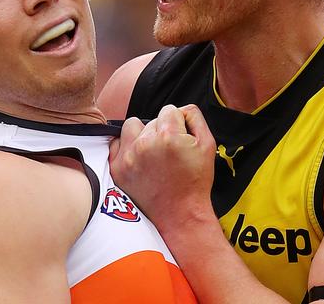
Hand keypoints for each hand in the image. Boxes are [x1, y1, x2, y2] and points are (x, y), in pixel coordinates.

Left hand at [109, 104, 216, 232]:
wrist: (180, 214)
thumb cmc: (195, 182)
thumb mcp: (208, 144)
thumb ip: (194, 117)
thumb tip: (181, 109)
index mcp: (168, 136)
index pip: (169, 110)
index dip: (178, 123)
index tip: (180, 139)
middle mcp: (145, 144)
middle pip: (151, 119)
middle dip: (161, 130)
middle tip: (169, 152)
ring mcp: (128, 157)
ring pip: (132, 126)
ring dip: (141, 134)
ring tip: (152, 152)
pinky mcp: (117, 169)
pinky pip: (116, 143)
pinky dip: (126, 147)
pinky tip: (139, 159)